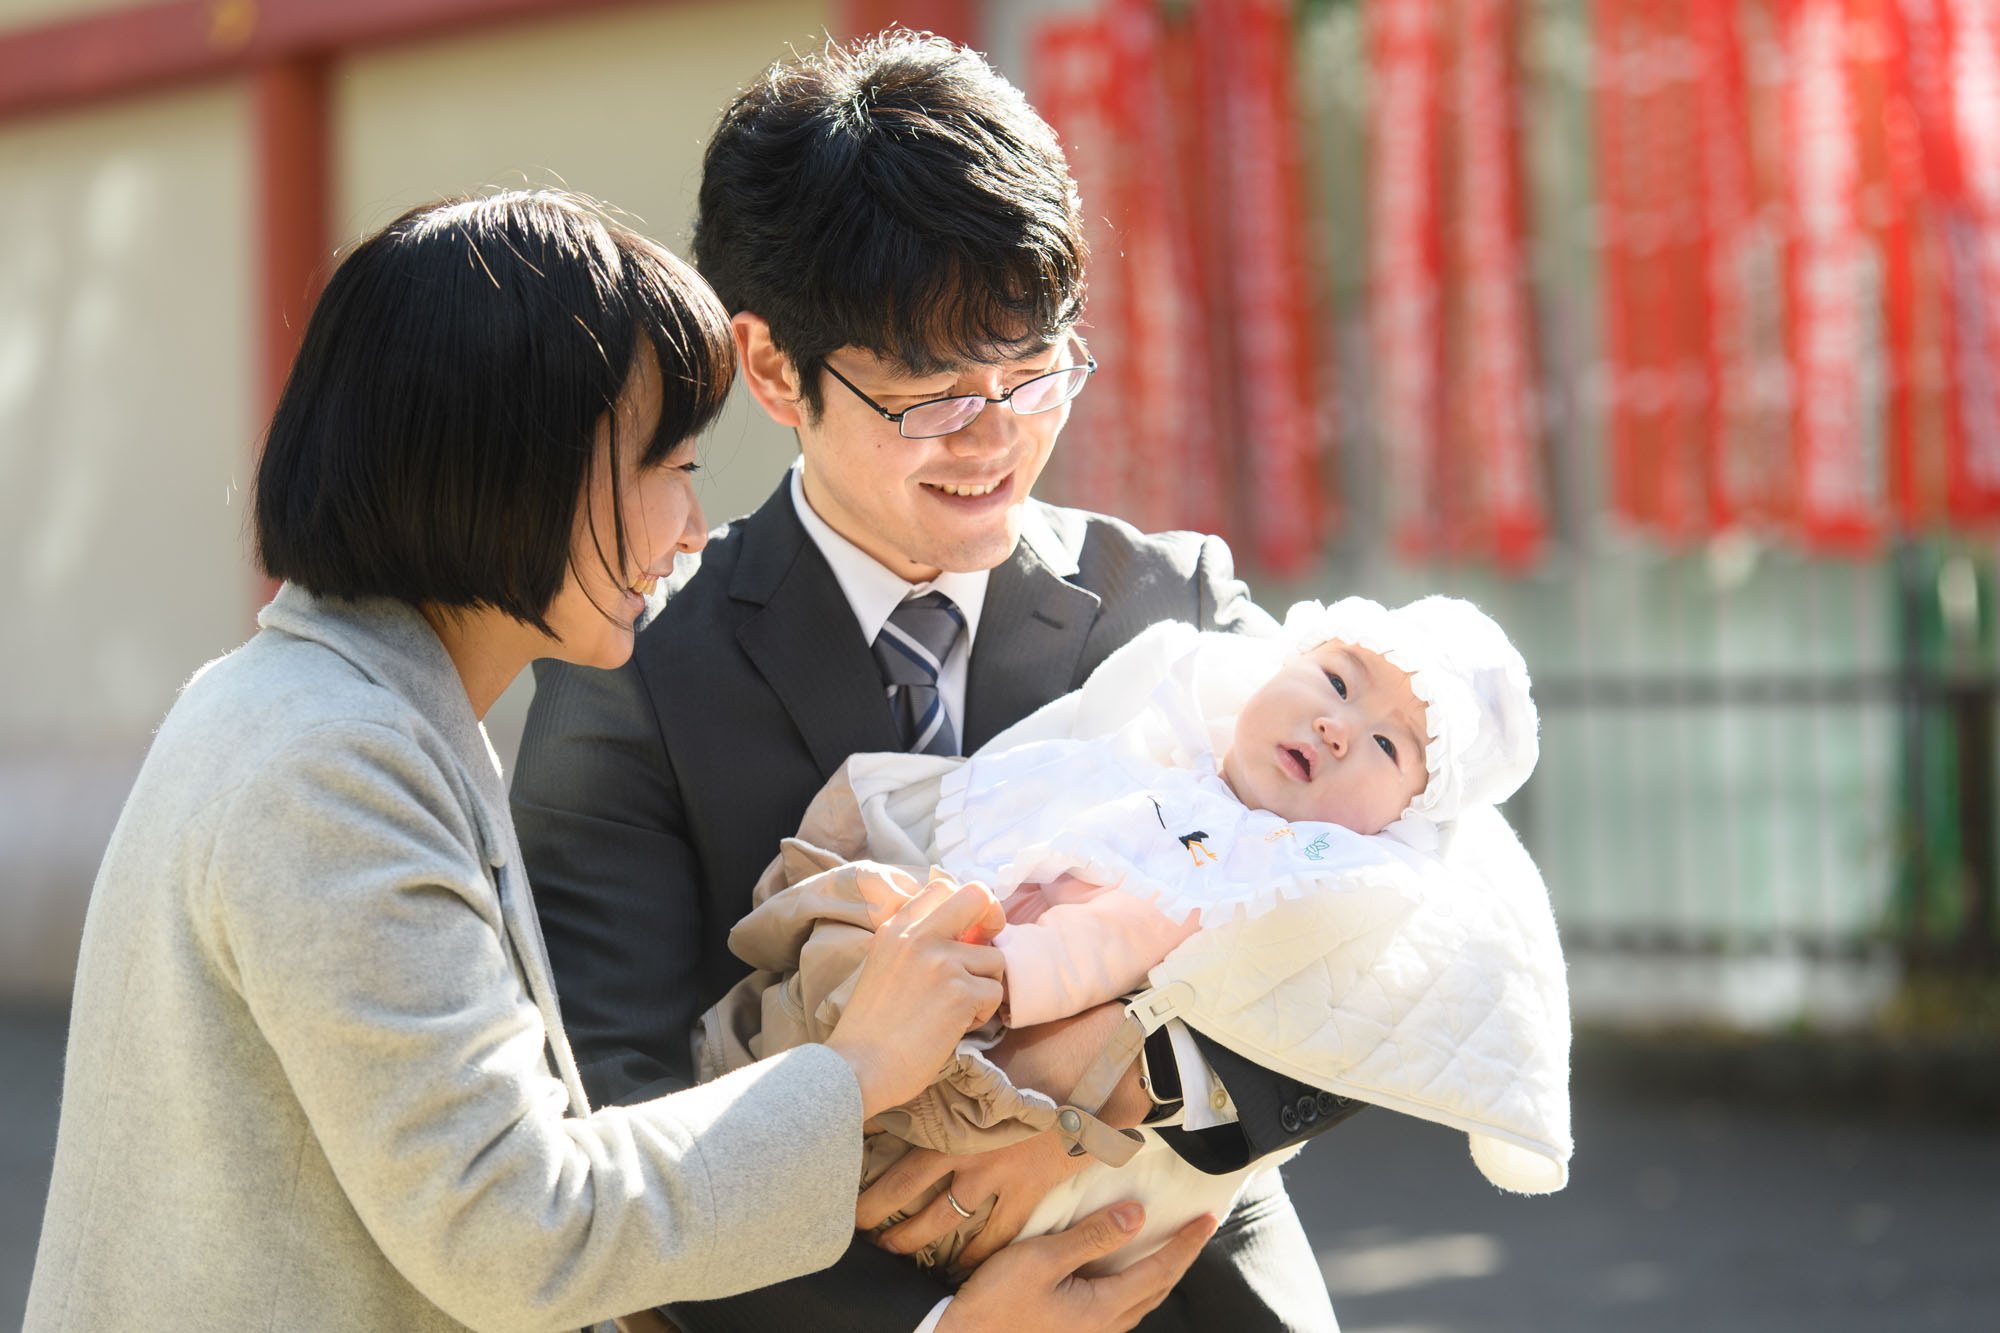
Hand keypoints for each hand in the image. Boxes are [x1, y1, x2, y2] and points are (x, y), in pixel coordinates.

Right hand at [824, 875, 1005, 1118]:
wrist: (858, 1068)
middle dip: (993, 919)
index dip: (965, 907)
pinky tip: (954, 1028)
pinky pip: (994, 994)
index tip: (967, 931)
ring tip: (957, 1010)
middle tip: (987, 949)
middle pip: (978, 895)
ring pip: (995, 958)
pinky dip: (982, 1015)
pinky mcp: (960, 993)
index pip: (942, 885)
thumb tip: (968, 934)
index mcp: (895, 928)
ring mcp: (941, 962)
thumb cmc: (871, 1028)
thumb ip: (917, 944)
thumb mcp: (883, 965)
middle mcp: (918, 936)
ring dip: (985, 985)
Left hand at [858, 1002, 1151, 1265]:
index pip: (890, 1137)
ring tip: (892, 1248)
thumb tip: (922, 1056)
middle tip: (853, 1223)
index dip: (862, 1153)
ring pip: (941, 1219)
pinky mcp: (1025, 1190)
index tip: (840, 1161)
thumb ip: (952, 1064)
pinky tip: (961, 1267)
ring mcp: (993, 1173)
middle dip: (873, 1209)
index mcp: (947, 1110)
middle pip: (903, 1189)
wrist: (1090, 1065)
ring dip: (911, 1237)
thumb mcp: (984, 1051)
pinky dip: (977, 1255)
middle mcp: (961, 1147)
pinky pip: (995, 1234)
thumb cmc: (1037, 1046)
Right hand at [939, 1203, 1217, 1332]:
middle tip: (1198, 1230)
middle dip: (1180, 1259)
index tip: (1208, 1219)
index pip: (1159, 1271)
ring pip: (1139, 1302)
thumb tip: (1137, 1216)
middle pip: (1156, 1290)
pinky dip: (1134, 1284)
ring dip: (1159, 1274)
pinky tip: (1124, 1272)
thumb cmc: (995, 1302)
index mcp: (1102, 1309)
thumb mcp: (1041, 1259)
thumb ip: (1091, 1237)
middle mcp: (1103, 1328)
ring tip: (1169, 1247)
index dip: (1185, 1244)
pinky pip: (1119, 1308)